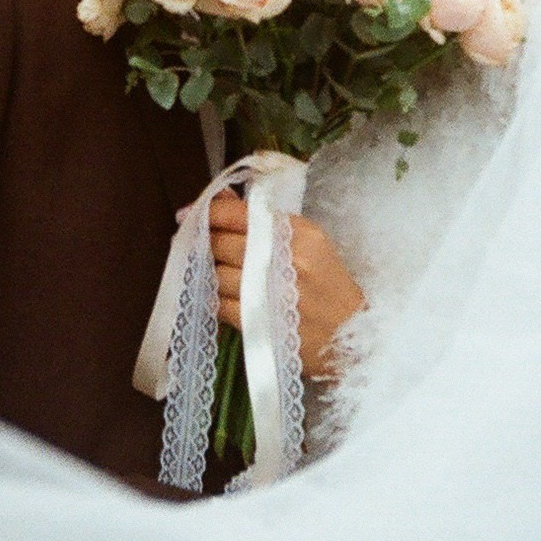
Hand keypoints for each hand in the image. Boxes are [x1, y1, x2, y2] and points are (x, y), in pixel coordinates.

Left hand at [207, 194, 364, 378]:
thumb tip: (222, 200)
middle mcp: (283, 257)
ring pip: (216, 274)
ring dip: (211, 274)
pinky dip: (217, 301)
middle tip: (198, 245)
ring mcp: (268, 291)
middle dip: (205, 243)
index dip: (208, 212)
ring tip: (219, 275)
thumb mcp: (311, 247)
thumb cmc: (331, 290)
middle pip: (221, 243)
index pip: (239, 214)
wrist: (352, 341)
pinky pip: (219, 305)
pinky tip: (227, 298)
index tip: (188, 214)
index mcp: (299, 232)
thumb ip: (266, 222)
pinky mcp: (257, 322)